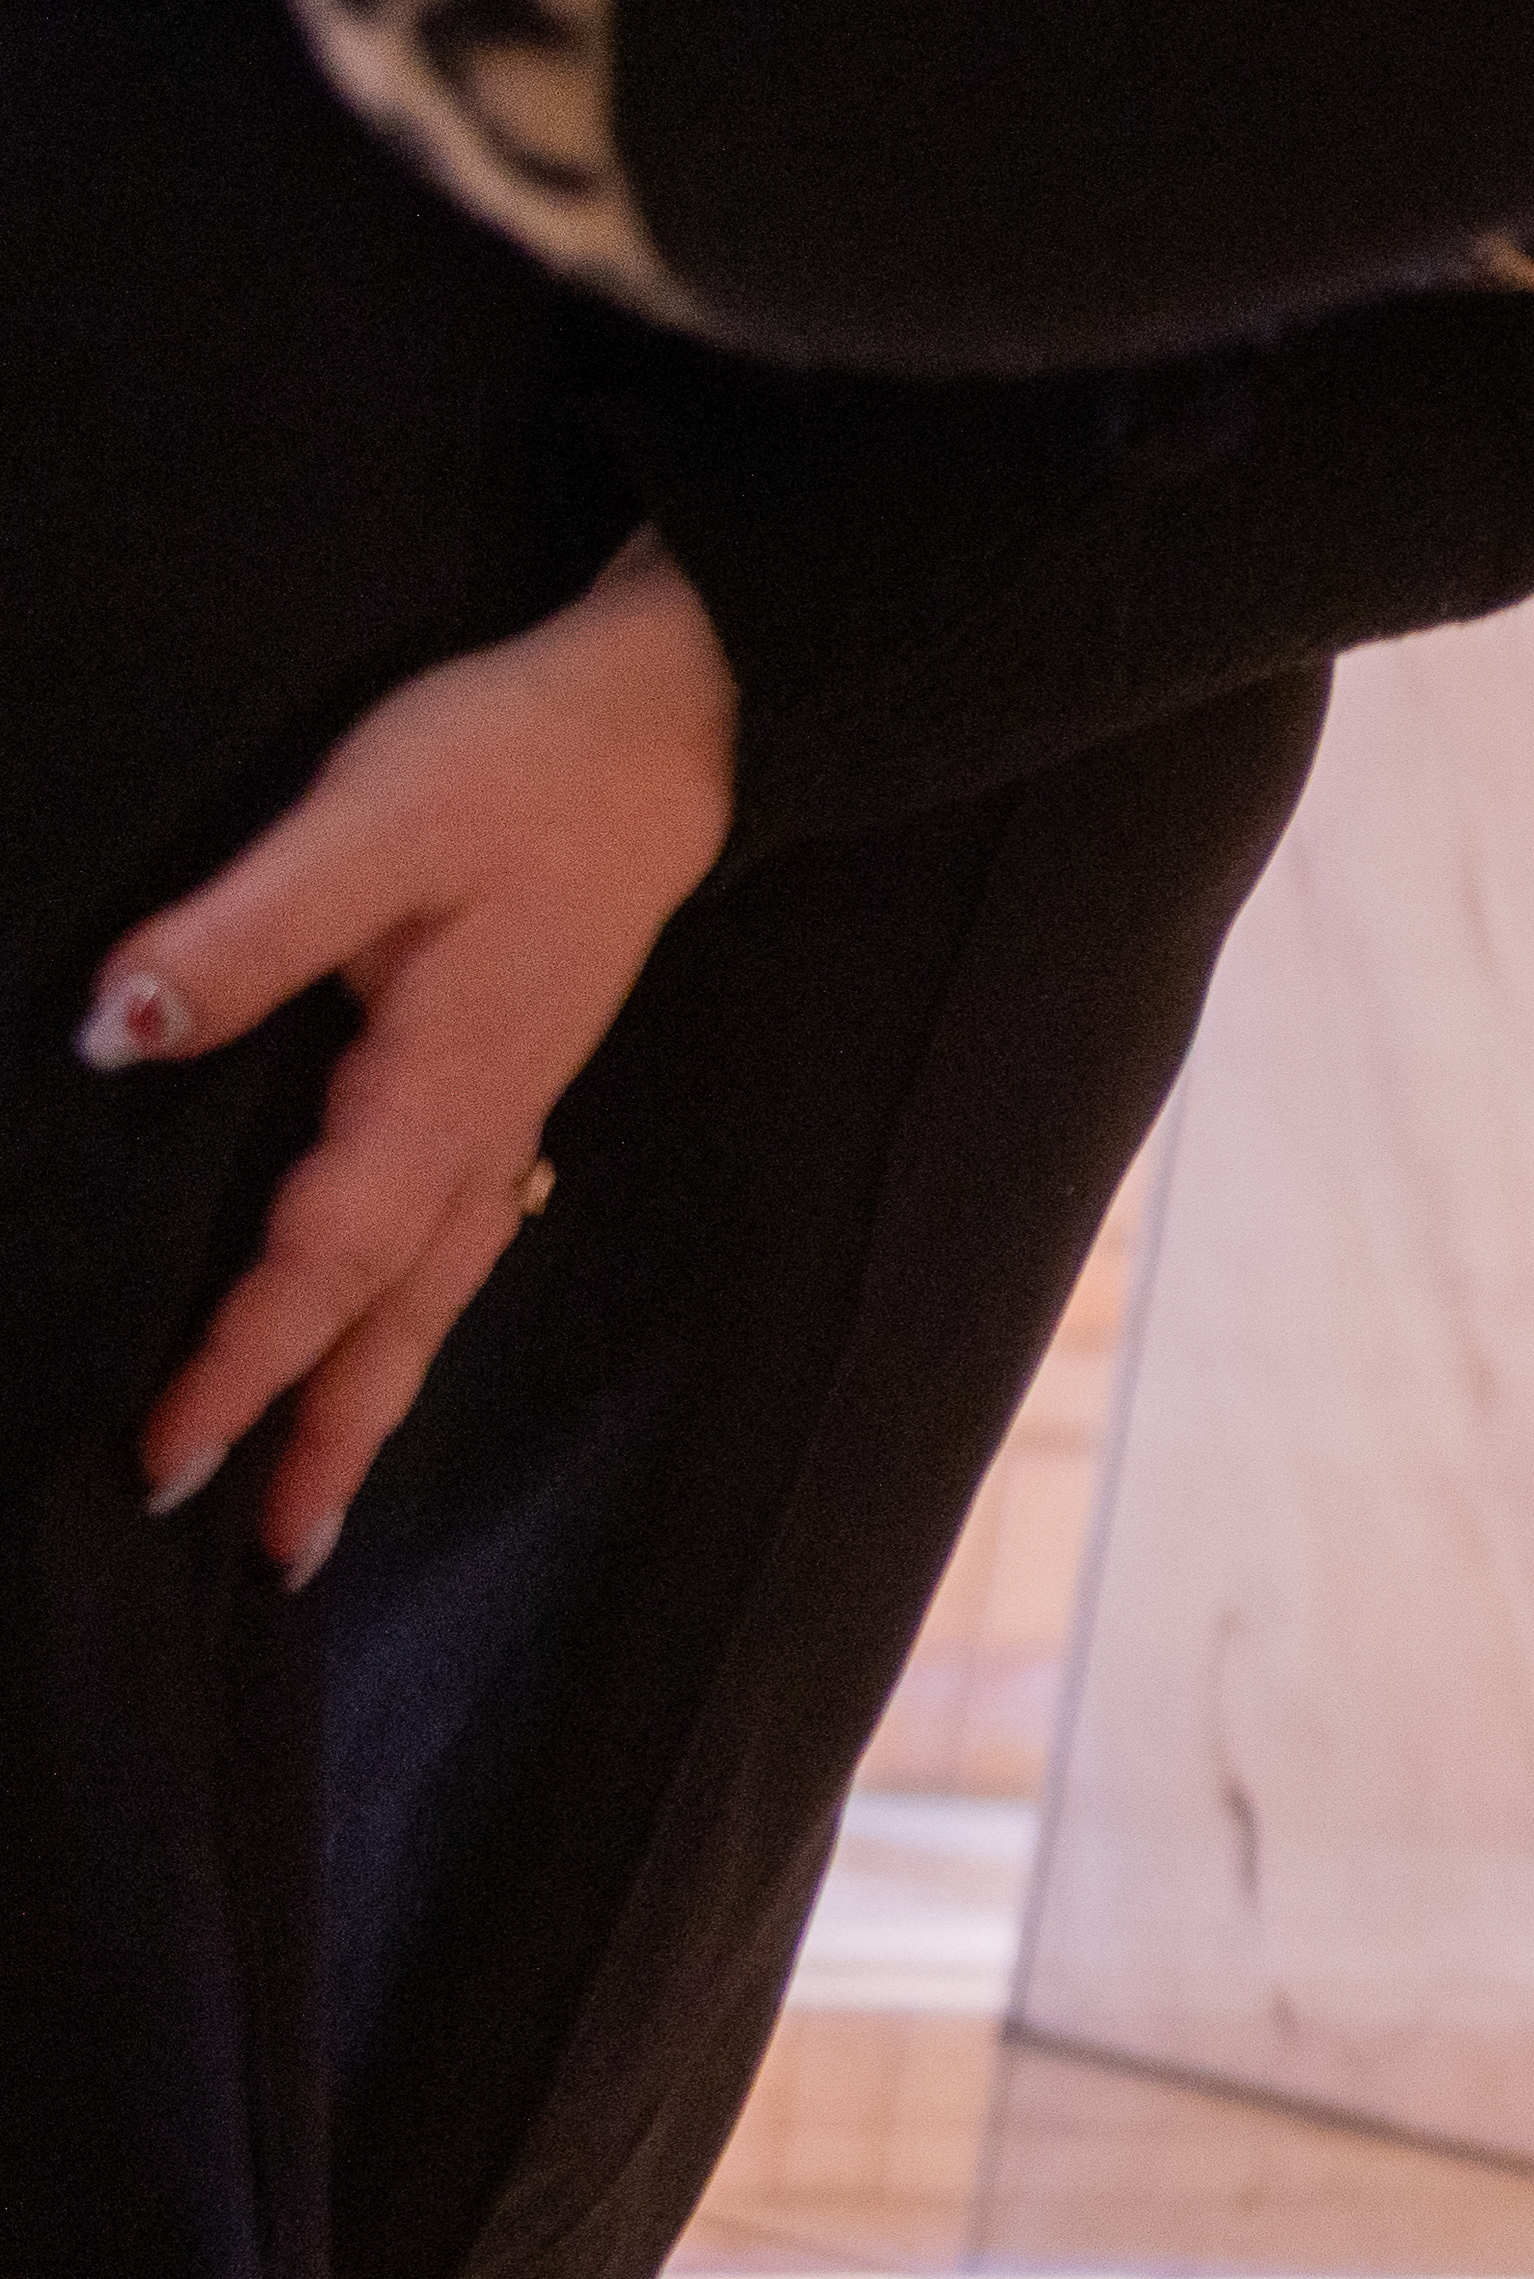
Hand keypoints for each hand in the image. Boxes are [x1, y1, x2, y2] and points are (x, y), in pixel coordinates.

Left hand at [85, 538, 736, 1573]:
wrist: (670, 722)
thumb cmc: (517, 761)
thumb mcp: (366, 824)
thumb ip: (243, 934)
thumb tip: (118, 1035)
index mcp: (444, 1081)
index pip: (325, 1257)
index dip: (241, 1362)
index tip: (165, 1455)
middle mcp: (486, 1120)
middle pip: (401, 1316)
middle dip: (328, 1434)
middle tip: (268, 1555)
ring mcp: (508, 1104)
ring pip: (433, 1289)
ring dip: (372, 1395)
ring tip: (318, 1492)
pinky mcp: (509, 1071)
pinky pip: (455, 1235)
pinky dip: (409, 1313)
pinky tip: (392, 1326)